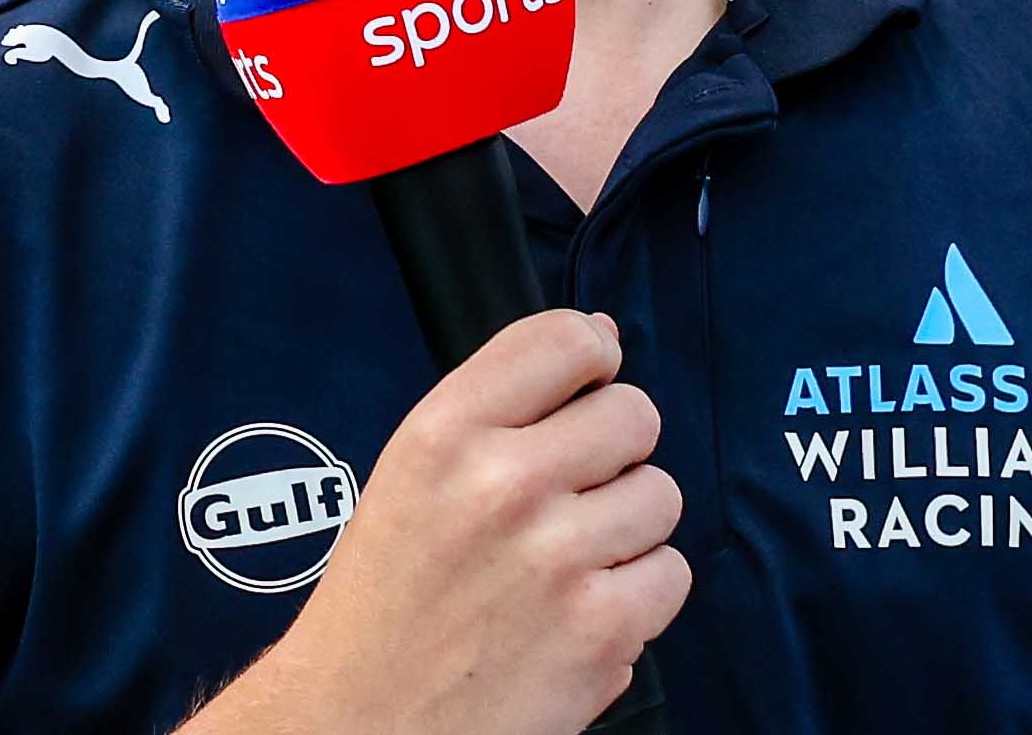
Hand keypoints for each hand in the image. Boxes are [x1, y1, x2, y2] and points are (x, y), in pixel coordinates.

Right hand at [185, 310, 687, 734]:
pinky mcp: (601, 626)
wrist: (361, 721)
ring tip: (566, 565)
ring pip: (661, 496)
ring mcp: (557, 555)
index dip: (595, 356)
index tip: (590, 384)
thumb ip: (499, 408)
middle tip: (569, 499)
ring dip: (628, 530)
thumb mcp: (409, 477)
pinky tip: (580, 614)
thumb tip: (598, 336)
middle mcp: (501, 482)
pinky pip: (670, 575)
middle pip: (634, 415)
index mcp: (443, 434)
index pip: (563, 340)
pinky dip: (637, 600)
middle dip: (614, 456)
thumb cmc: (385, 605)